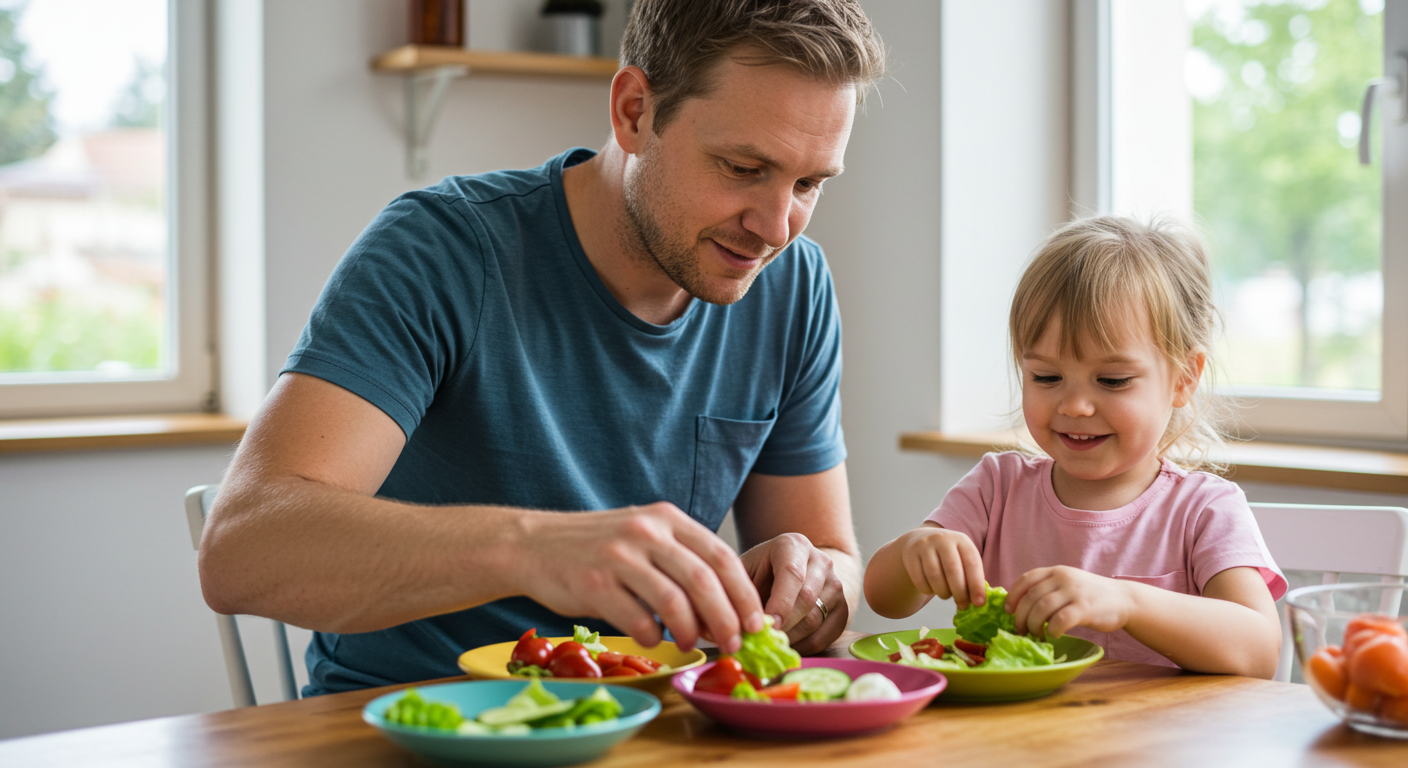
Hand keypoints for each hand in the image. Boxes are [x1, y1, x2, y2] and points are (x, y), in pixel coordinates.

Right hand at [518, 502, 763, 653]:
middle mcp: (646, 533)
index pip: (720, 556)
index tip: (757, 622)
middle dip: (727, 618)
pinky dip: (652, 636)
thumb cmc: (596, 547)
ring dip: (690, 631)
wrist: (533, 545)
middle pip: (704, 580)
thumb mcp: (643, 535)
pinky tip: (652, 638)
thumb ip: (681, 560)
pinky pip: (636, 619)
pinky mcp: (594, 583)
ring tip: (691, 644)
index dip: (744, 593)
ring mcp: (619, 556)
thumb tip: (726, 608)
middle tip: (735, 643)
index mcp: (666, 519)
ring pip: (674, 601)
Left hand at [740, 533, 846, 654]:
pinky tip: (787, 646)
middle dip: (783, 625)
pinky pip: (826, 635)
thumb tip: (737, 624)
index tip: (764, 625)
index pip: (792, 573)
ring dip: (791, 638)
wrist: (794, 570)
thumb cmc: (762, 572)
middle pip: (807, 598)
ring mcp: (836, 583)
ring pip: (816, 619)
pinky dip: (805, 647)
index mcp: (793, 545)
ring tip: (770, 644)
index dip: (779, 602)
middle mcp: (820, 560)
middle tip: (763, 641)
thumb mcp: (746, 570)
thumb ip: (741, 589)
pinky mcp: (844, 606)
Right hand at [897, 525, 985, 609]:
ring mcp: (924, 545)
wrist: (920, 540)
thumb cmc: (949, 556)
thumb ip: (972, 576)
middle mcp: (943, 539)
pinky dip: (927, 590)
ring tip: (946, 595)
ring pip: (935, 576)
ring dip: (943, 592)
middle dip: (960, 593)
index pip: (972, 563)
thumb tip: (978, 601)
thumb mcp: (962, 558)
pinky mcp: (910, 555)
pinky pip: (919, 579)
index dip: (976, 585)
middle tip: (963, 606)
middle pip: (953, 570)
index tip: (979, 604)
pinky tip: (932, 589)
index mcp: (961, 540)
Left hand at [1006, 566, 1132, 639]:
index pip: (1026, 579)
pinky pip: (1060, 620)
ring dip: (1034, 626)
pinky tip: (1054, 635)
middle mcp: (1063, 578)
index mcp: (1056, 571)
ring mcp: (1074, 592)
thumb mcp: (1068, 584)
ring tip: (1036, 635)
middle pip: (1031, 598)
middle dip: (1021, 617)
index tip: (1008, 611)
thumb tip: (1019, 606)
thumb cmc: (1092, 596)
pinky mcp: (1085, 608)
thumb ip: (1048, 589)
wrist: (1125, 599)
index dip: (1013, 596)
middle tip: (1021, 631)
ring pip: (1041, 609)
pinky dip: (1052, 630)